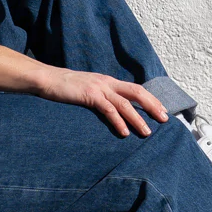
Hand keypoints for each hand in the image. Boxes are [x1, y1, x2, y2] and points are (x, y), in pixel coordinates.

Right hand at [32, 66, 169, 137]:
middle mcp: (107, 82)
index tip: (161, 110)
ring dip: (138, 118)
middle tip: (164, 119)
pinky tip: (124, 132)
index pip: (135, 89)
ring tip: (147, 132)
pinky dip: (118, 121)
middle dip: (152, 105)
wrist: (47, 79)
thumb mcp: (87, 89)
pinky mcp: (89, 95)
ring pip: (125, 103)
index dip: (150, 99)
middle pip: (136, 92)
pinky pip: (108, 109)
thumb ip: (100, 96)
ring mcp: (98, 87)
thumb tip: (111, 108)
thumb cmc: (65, 87)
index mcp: (108, 81)